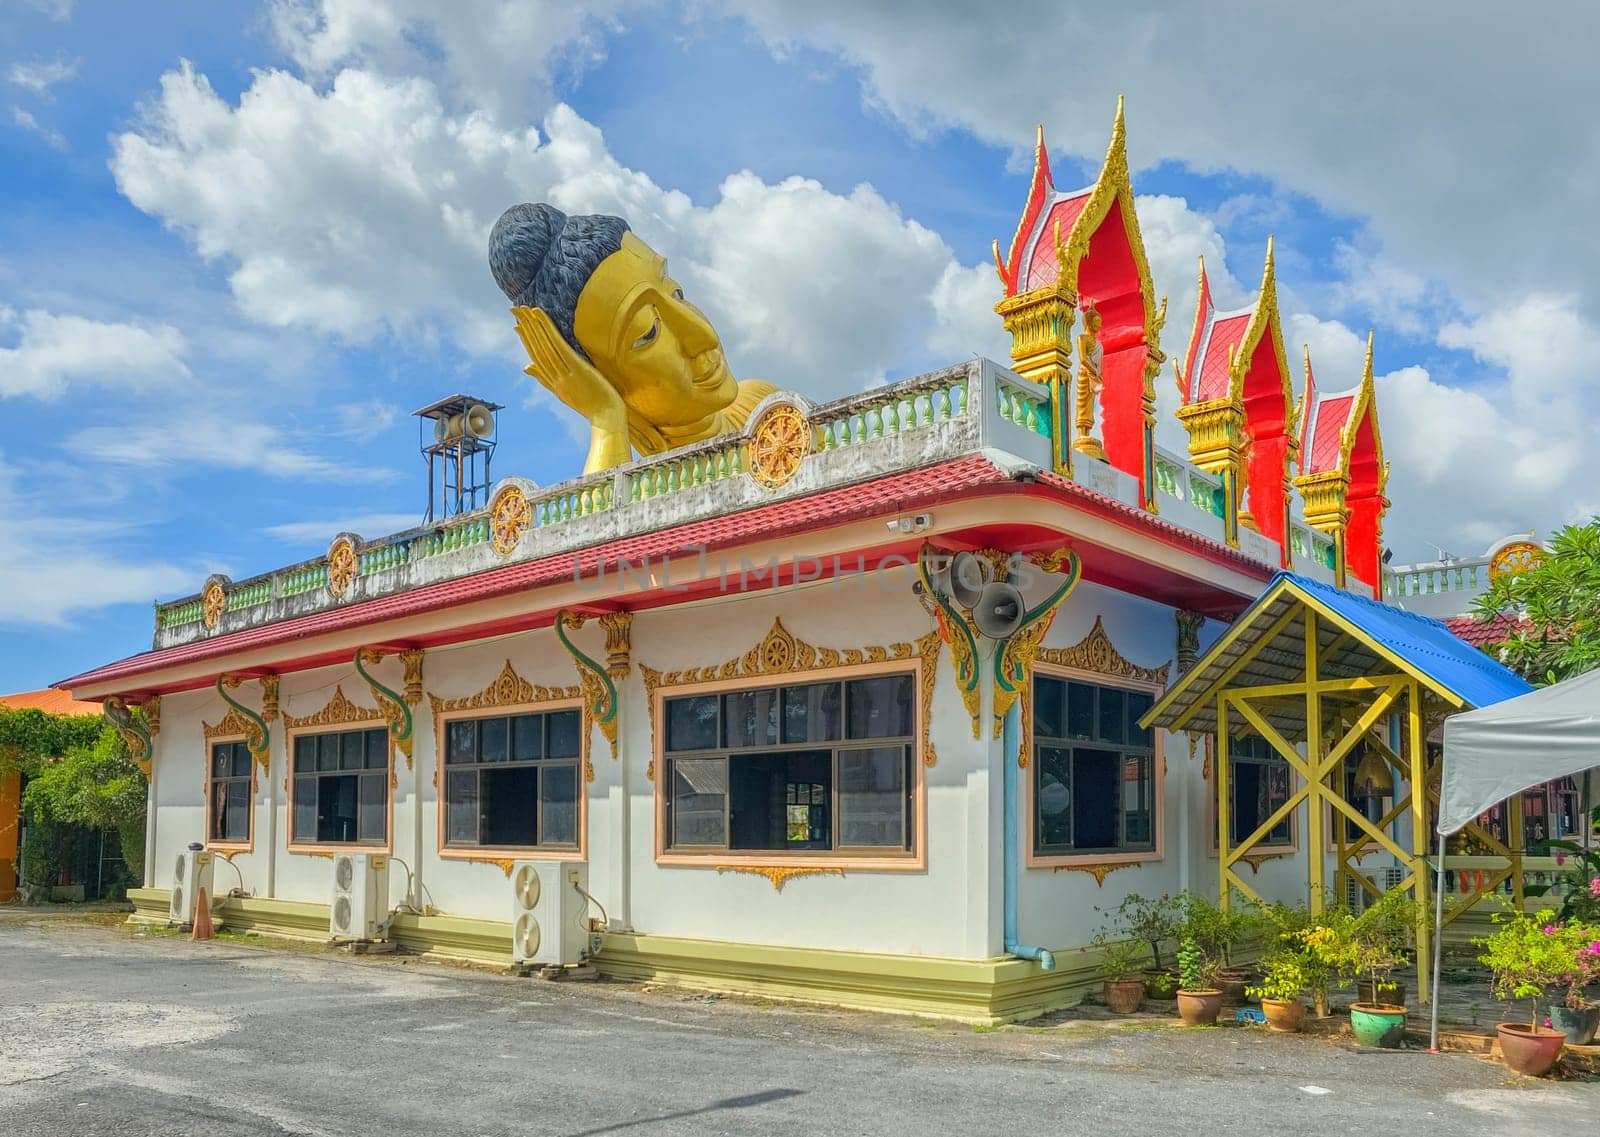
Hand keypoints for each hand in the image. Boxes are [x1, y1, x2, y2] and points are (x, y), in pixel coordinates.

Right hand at [511, 306, 630, 470]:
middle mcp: (555, 378)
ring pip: (544, 345)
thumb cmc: (594, 408)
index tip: (517, 327)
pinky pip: (557, 345)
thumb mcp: (566, 394)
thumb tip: (526, 368)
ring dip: (533, 325)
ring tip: (523, 309)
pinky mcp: (575, 367)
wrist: (608, 419)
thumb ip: (546, 381)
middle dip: (525, 328)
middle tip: (515, 310)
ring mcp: (564, 373)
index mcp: (554, 384)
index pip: (536, 359)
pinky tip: (539, 315)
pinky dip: (547, 329)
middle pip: (537, 349)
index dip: (526, 342)